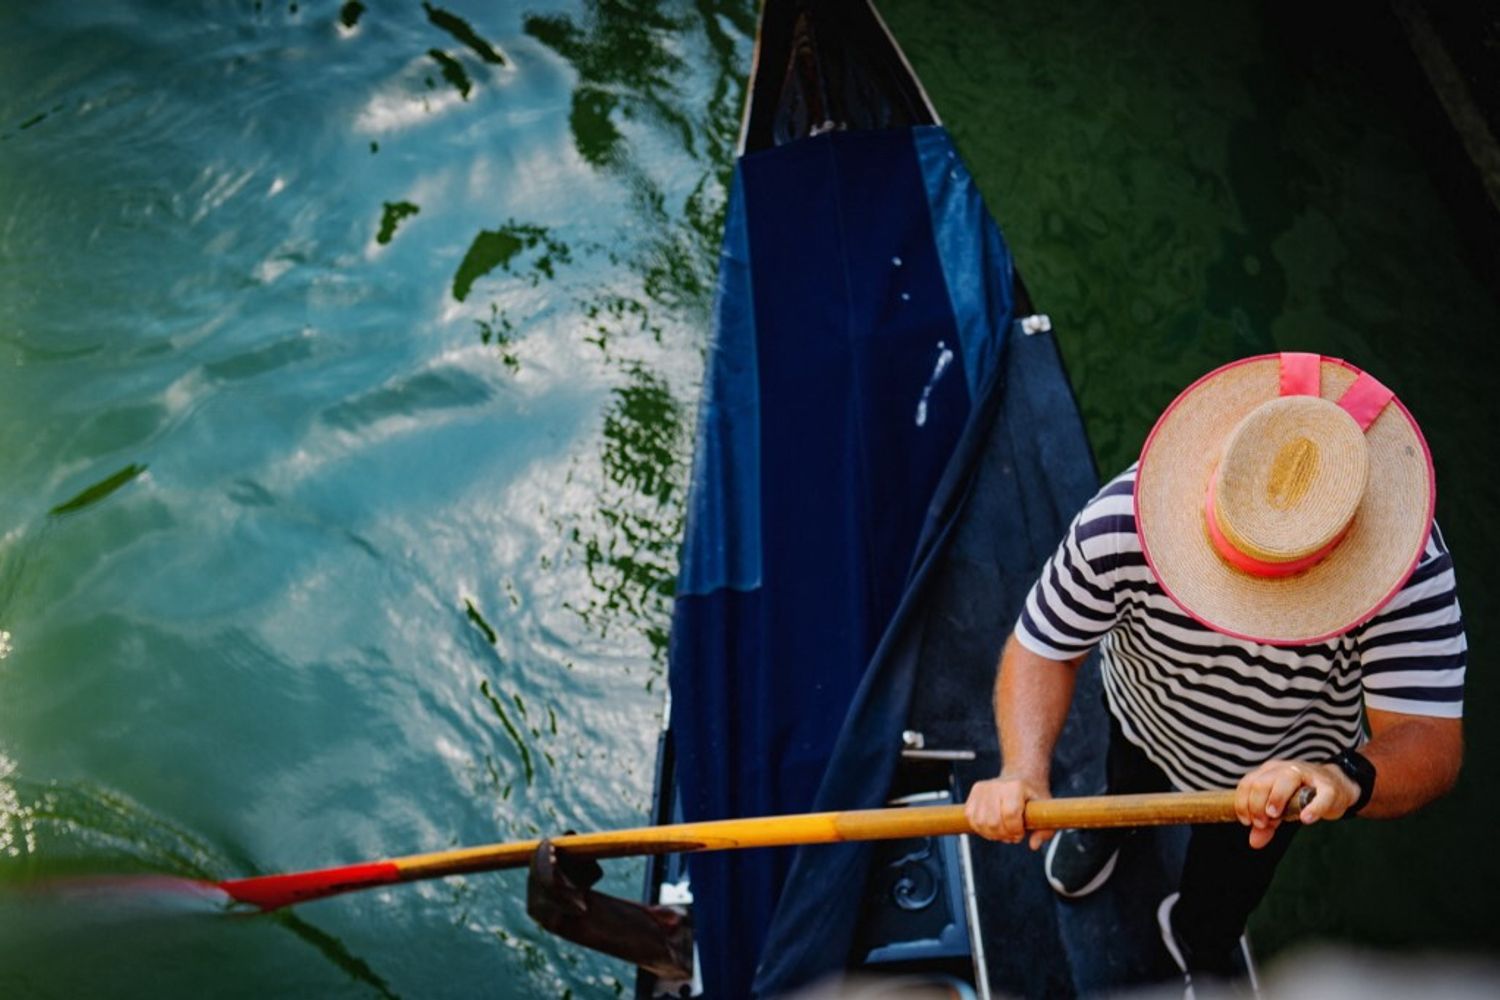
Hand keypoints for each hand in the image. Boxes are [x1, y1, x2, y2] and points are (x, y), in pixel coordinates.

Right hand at [965, 773, 1052, 848]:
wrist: (1020, 777)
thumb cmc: (1033, 798)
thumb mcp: (1045, 812)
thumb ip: (1045, 831)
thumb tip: (1034, 845)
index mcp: (1016, 787)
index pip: (1010, 815)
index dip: (1015, 830)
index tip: (1021, 833)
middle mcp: (996, 785)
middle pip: (993, 822)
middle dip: (1003, 835)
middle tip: (1012, 835)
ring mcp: (983, 788)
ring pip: (980, 822)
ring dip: (992, 834)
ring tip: (1002, 831)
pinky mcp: (974, 792)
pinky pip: (971, 818)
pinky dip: (981, 828)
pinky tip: (992, 828)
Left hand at [1235, 759, 1359, 848]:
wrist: (1335, 788)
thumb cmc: (1301, 797)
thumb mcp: (1280, 810)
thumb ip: (1266, 825)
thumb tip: (1254, 843)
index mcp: (1269, 772)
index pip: (1248, 783)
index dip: (1243, 803)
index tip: (1248, 822)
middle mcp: (1285, 769)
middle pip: (1263, 782)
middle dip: (1257, 804)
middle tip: (1261, 823)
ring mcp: (1307, 774)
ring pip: (1286, 780)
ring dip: (1276, 799)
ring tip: (1275, 816)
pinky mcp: (1328, 786)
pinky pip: (1320, 795)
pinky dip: (1312, 807)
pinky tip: (1306, 819)